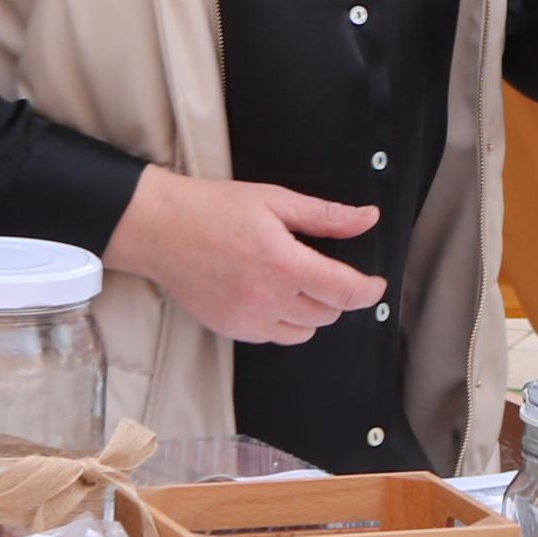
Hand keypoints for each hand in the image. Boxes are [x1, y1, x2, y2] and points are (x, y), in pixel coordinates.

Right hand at [108, 168, 383, 345]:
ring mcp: (247, 319)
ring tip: (298, 282)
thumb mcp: (275, 199)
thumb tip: (367, 218)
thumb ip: (325, 215)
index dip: (368, 291)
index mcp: (283, 262)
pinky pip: (274, 337)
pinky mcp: (230, 330)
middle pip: (328, 314)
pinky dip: (284, 321)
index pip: (344, 291)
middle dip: (337, 295)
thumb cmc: (214, 208)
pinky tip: (273, 295)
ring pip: (304, 332)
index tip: (376, 284)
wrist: (161, 229)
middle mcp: (267, 298)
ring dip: (313, 311)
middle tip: (326, 270)